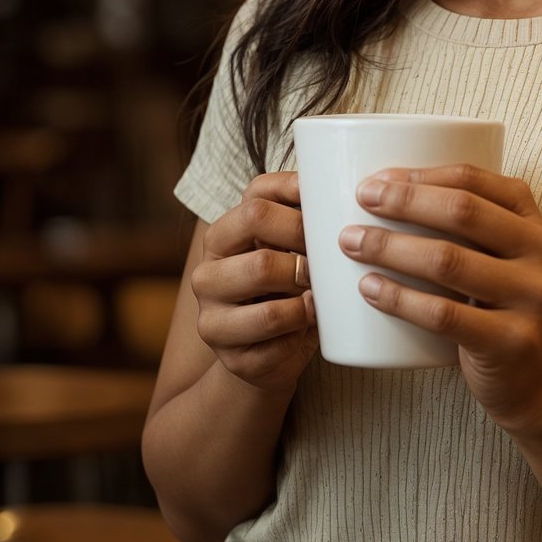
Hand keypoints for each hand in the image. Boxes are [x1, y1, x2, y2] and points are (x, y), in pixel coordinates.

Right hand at [191, 171, 318, 394]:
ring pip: (270, 312)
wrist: (271, 348)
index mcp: (221, 236)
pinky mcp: (231, 359)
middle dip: (307, 267)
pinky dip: (301, 339)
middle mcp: (206, 275)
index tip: (330, 219)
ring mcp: (213, 320)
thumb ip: (298, 210)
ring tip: (321, 300)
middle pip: (263, 262)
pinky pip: (277, 349)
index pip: (255, 204)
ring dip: (306, 307)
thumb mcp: (288, 242)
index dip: (301, 213)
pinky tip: (308, 331)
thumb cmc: (288, 284)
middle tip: (329, 269)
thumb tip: (334, 182)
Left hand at [338, 165, 541, 432]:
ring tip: (351, 243)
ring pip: (448, 260)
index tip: (375, 179)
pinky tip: (369, 288)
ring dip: (390, 247)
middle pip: (462, 212)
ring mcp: (532, 299)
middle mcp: (541, 254)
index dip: (421, 175)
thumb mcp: (504, 261)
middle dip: (403, 201)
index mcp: (534, 223)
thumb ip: (469, 230)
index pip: (475, 181)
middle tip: (360, 201)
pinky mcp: (511, 342)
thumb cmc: (503, 311)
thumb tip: (384, 193)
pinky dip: (401, 299)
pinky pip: (444, 315)